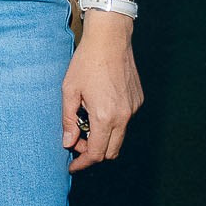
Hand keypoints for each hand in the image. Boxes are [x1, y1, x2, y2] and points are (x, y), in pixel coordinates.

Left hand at [61, 13, 139, 171]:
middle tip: (75, 141)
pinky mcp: (138, 101)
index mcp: (105, 116)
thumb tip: (67, 142)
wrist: (110, 40)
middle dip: (92, 152)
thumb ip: (68, 119)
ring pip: (119, 137)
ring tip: (84, 121)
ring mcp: (133, 109)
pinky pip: (125, 121)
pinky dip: (112, 123)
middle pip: (111, 151)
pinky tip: (98, 106)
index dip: (82, 162)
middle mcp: (124, 116)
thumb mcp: (69, 91)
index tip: (71, 165)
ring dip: (102, 138)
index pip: (96, 153)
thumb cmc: (86, 63)